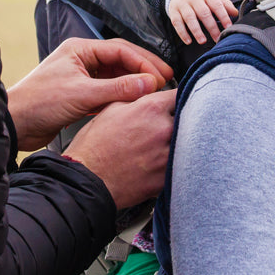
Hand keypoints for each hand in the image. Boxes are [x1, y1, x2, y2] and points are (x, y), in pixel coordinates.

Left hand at [7, 38, 172, 151]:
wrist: (14, 124)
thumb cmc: (40, 103)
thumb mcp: (83, 94)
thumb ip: (119, 89)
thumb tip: (150, 83)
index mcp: (80, 49)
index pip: (120, 50)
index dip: (143, 62)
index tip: (161, 76)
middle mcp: (81, 60)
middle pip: (120, 60)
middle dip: (143, 69)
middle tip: (166, 79)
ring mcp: (80, 78)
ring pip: (115, 77)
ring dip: (134, 83)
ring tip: (155, 92)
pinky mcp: (79, 96)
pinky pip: (107, 92)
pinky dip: (122, 96)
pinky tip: (135, 103)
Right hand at [63, 89, 177, 208]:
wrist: (87, 181)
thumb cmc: (93, 148)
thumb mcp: (110, 109)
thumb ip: (136, 99)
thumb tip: (149, 95)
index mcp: (150, 109)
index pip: (179, 94)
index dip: (176, 98)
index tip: (174, 103)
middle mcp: (164, 130)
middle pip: (186, 118)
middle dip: (177, 120)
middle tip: (163, 127)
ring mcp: (168, 155)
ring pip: (186, 142)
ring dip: (177, 142)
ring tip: (157, 147)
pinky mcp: (168, 177)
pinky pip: (180, 164)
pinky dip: (173, 162)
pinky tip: (155, 163)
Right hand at [168, 0, 237, 44]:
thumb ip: (224, 4)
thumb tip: (236, 14)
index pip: (216, 5)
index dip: (223, 16)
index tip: (228, 27)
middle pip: (203, 13)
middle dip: (211, 27)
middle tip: (217, 39)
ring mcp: (183, 4)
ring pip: (189, 18)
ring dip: (196, 30)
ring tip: (202, 41)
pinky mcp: (173, 11)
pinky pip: (177, 22)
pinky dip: (182, 32)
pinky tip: (188, 41)